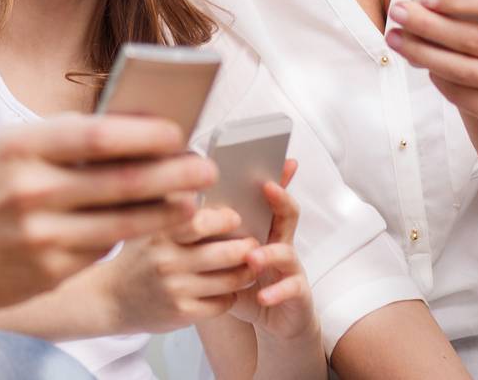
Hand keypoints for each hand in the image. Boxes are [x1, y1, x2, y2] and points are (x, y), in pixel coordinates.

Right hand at [0, 113, 216, 310]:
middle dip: (174, 173)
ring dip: (166, 212)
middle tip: (204, 166)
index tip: (178, 131)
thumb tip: (128, 125)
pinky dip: (129, 236)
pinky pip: (102, 251)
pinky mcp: (48, 272)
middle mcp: (31, 191)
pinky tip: (149, 226)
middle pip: (123, 181)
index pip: (100, 135)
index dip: (147, 133)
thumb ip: (61, 137)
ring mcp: (41, 236)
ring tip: (192, 201)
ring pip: (123, 223)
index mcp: (21, 147)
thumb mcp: (6, 148)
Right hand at [102, 204, 260, 333]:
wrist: (109, 299)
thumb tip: (201, 174)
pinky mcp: (181, 313)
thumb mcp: (146, 226)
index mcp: (159, 233)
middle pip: (226, 252)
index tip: (234, 218)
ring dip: (246, 272)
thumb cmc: (136, 257)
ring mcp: (174, 289)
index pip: (202, 221)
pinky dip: (231, 294)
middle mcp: (166, 260)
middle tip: (252, 244)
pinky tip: (227, 287)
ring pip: (230, 280)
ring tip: (248, 265)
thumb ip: (172, 206)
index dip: (226, 219)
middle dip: (247, 247)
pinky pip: (223, 303)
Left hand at [228, 160, 318, 343]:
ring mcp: (291, 267)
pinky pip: (291, 289)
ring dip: (269, 252)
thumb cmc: (245, 283)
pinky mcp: (297, 293)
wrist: (272, 320)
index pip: (268, 197)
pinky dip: (276, 292)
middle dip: (280, 198)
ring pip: (286, 251)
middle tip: (267, 187)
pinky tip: (262, 296)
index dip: (271, 176)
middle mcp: (280, 242)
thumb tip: (180, 206)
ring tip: (252, 256)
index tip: (266, 156)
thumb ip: (213, 234)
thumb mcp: (226, 256)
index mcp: (263, 229)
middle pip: (287, 213)